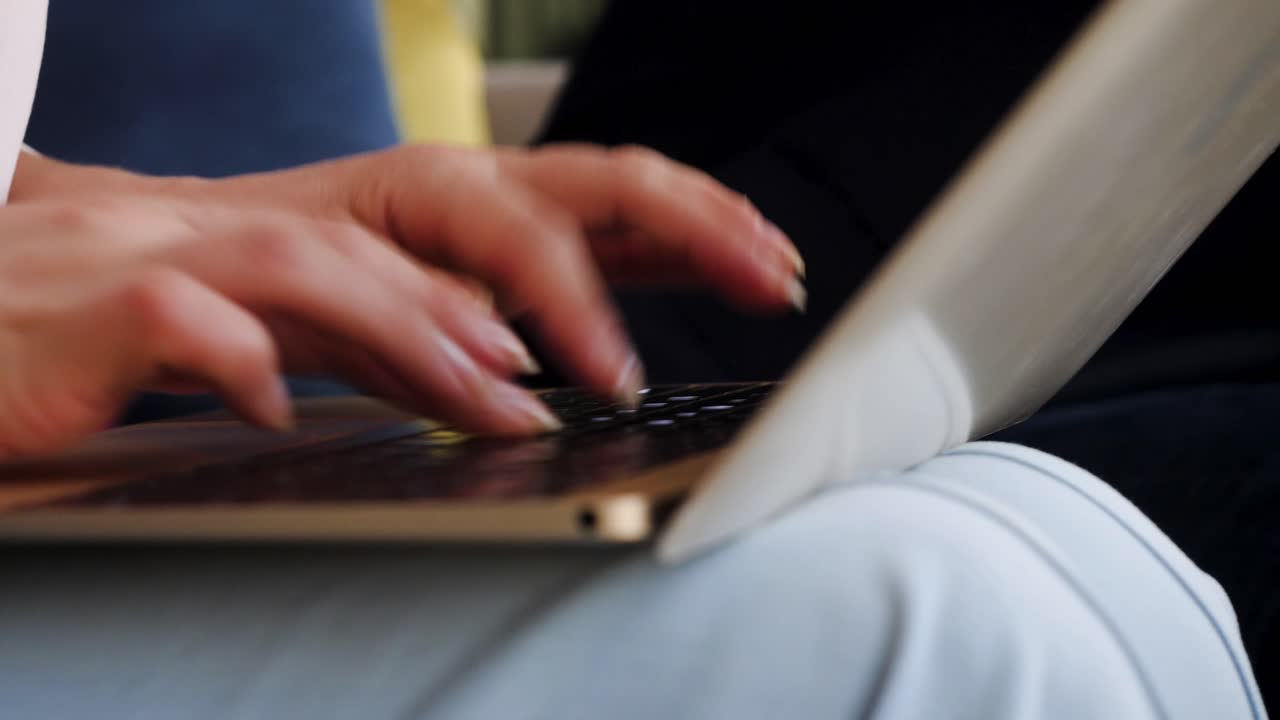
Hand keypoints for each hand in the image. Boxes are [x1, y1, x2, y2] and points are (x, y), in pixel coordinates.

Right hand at [0, 196, 562, 457]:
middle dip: (442, 311)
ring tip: (461, 382)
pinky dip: (240, 357)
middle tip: (517, 376)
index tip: (508, 357)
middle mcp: (168, 235)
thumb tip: (324, 387)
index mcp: (192, 240)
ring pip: (287, 263)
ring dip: (391, 322)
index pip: (342, 255)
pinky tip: (277, 406)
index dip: (435, 302)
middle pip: (337, 248)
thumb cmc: (19, 351)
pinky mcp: (71, 313)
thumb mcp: (145, 341)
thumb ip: (238, 350)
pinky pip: (172, 316)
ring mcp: (121, 262)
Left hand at [192, 143, 806, 399]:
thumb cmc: (286, 271)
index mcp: (436, 187)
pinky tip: (733, 264)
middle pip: (615, 182)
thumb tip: (517, 400)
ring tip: (776, 266)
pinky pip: (622, 226)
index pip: (534, 242)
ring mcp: (515, 195)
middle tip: (764, 279)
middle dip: (701, 228)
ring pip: (634, 192)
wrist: (244, 242)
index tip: (616, 380)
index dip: (581, 311)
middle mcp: (487, 177)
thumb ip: (431, 352)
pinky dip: (684, 245)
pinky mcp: (530, 226)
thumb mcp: (344, 318)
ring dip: (713, 226)